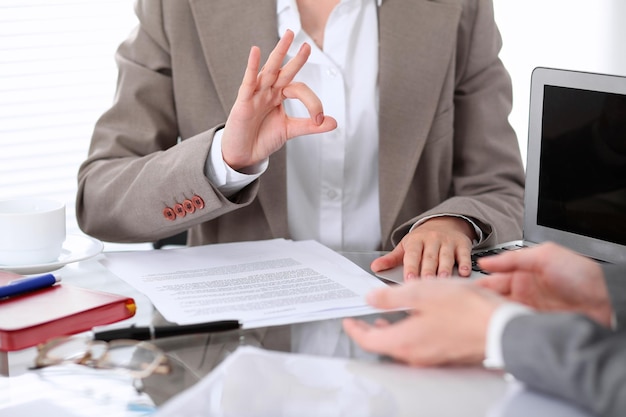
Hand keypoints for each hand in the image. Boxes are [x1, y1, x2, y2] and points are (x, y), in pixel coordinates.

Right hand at [221, 29, 336, 170]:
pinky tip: (255, 52)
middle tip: (308, 45)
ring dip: (279, 53)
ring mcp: (256, 94)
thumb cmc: (262, 139)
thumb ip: (310, 126)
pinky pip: (248, 81)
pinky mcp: (243, 101)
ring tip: (288, 36)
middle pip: (284, 71)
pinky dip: (252, 66)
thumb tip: (334, 122)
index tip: (318, 118)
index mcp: (279, 96)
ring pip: (269, 70)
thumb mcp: (290, 130)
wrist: (244, 154)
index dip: (312, 102)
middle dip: (296, 58)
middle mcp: (268, 91)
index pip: (299, 89)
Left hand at [342, 280, 502, 365]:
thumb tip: (370, 299)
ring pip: (401, 346)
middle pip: (384, 346)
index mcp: (405, 340)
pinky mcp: (444, 354)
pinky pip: (417, 346)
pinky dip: (407, 333)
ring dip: (389, 332)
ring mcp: (431, 357)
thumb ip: (391, 297)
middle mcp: (416, 354)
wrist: (501, 327)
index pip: (368, 342)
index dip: (355, 330)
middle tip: (362, 321)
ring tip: (384, 319)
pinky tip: (413, 321)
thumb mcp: (421, 292)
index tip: (348, 321)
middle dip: (370, 332)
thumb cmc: (465, 309)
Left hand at [371, 216, 474, 279]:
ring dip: (445, 268)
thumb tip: (374, 267)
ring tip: (443, 280)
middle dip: (428, 270)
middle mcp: (432, 239)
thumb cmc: (422, 240)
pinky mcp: (462, 244)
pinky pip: (464, 254)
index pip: (412, 254)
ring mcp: (448, 241)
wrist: (445, 222)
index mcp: (415, 240)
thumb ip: (391, 259)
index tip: (409, 279)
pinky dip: (465, 263)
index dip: (411, 266)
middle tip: (426, 284)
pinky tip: (464, 273)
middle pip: (429, 257)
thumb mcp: (405, 246)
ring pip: (446, 256)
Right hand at [475, 242, 611, 325]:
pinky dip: (503, 327)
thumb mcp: (545, 255)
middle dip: (479, 302)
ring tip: (478, 316)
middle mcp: (523, 294)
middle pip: (492, 299)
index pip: (492, 280)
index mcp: (522, 275)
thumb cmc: (580, 276)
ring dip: (490, 315)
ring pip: (500, 314)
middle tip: (465, 306)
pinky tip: (496, 327)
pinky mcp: (534, 327)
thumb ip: (513, 257)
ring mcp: (528, 312)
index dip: (477, 284)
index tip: (463, 290)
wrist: (605, 301)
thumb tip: (486, 261)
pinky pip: (513, 328)